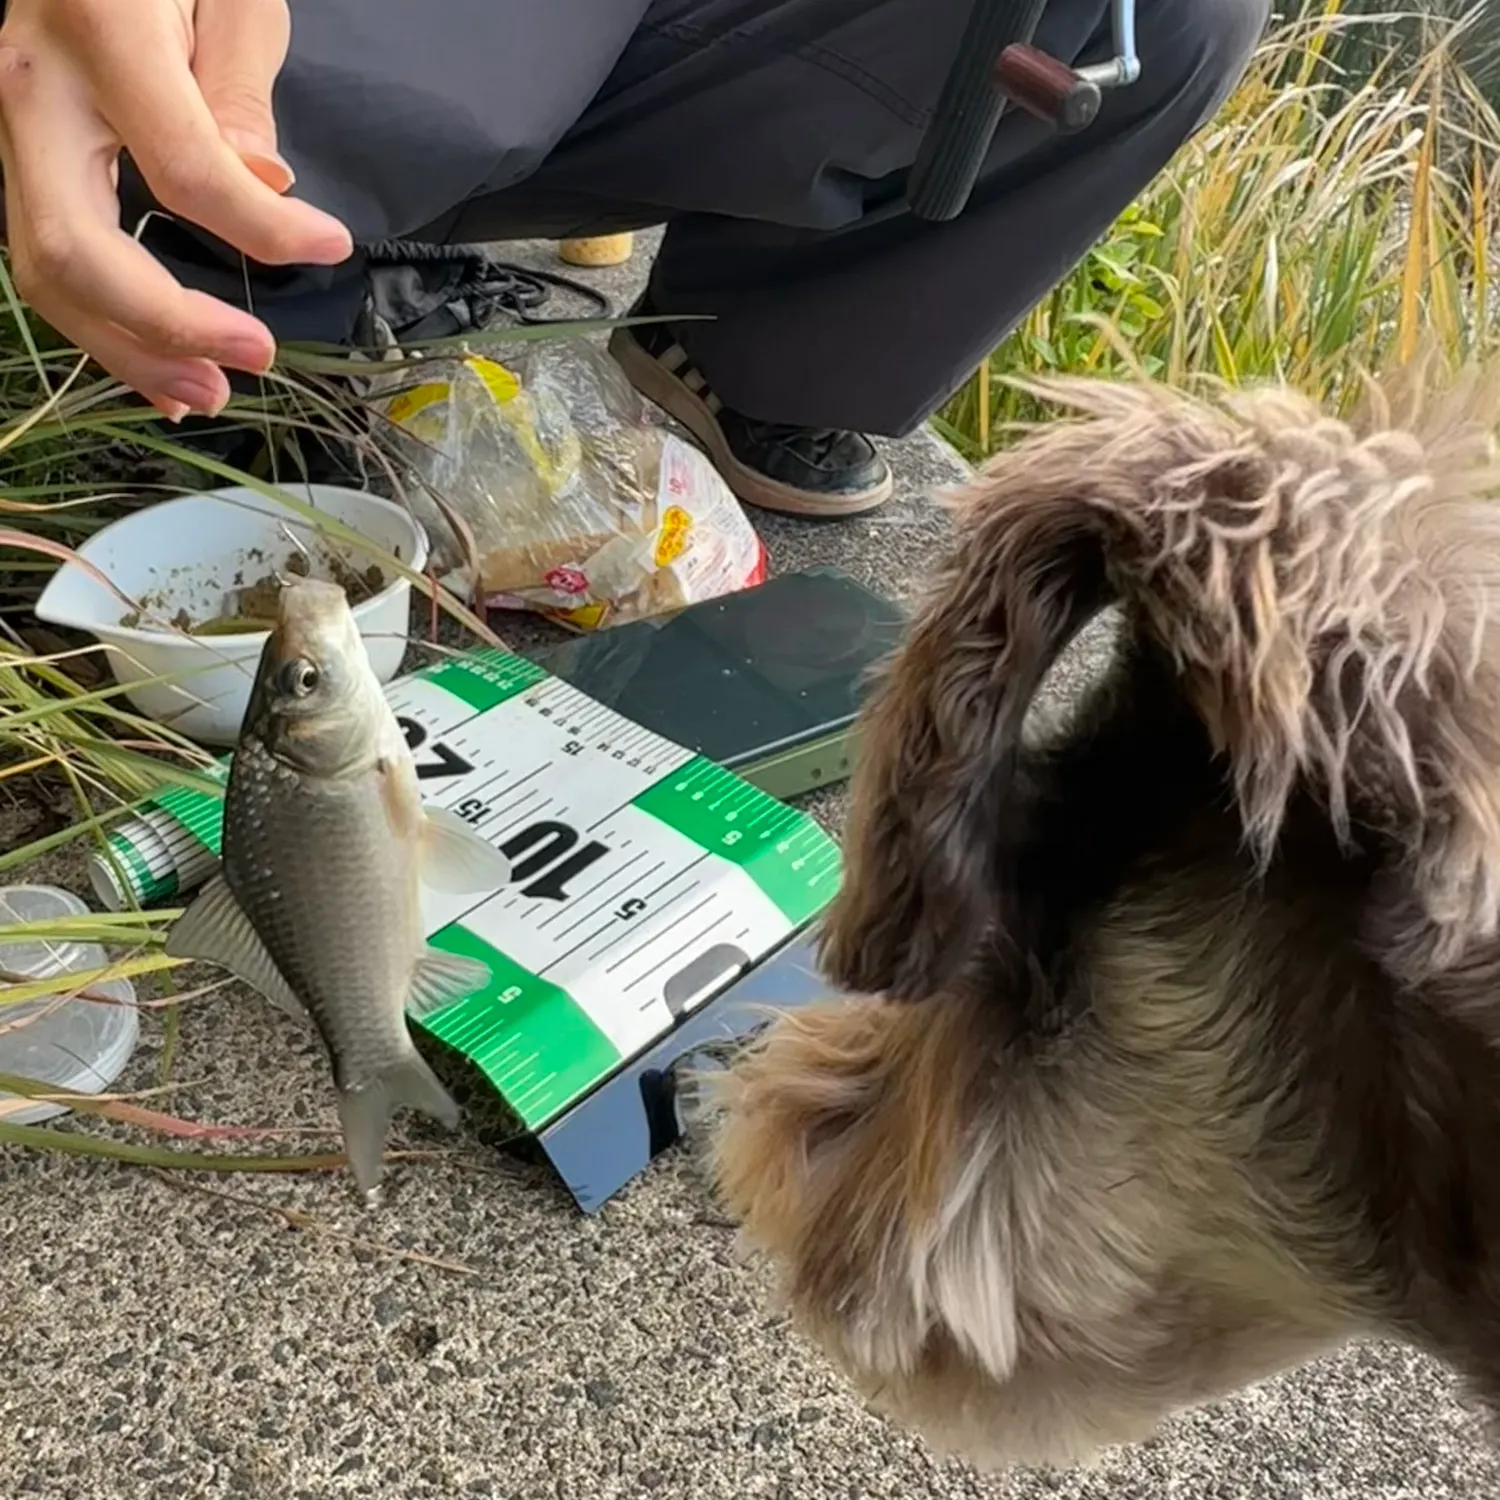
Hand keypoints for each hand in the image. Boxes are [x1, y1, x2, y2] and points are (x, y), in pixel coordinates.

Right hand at [0, 0, 353, 419]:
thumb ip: (240, 90)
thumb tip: (264, 188)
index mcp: (100, 36)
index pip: (185, 169)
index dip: (262, 228)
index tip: (329, 246)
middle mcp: (30, 89)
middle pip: (76, 248)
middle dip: (168, 325)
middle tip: (254, 362)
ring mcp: (2, 129)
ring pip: (46, 272)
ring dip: (129, 349)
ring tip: (209, 393)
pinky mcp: (10, 160)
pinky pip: (43, 262)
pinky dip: (103, 327)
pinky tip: (158, 365)